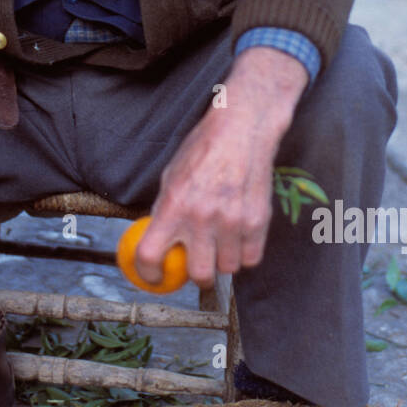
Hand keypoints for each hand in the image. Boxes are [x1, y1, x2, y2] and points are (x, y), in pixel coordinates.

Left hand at [134, 46, 308, 287]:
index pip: (151, 255)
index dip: (148, 274)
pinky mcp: (257, 221)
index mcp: (173, 205)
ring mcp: (232, 221)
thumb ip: (165, 210)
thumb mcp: (171, 176)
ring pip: (228, 269)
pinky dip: (245, 254)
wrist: (242, 130)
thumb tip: (158, 240)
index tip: (154, 276)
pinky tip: (239, 238)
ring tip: (221, 243)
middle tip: (197, 265)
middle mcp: (202, 217)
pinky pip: (251, 259)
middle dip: (196, 275)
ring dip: (223, 262)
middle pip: (199, 274)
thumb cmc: (203, 149)